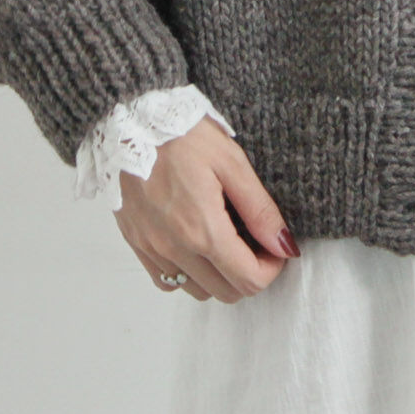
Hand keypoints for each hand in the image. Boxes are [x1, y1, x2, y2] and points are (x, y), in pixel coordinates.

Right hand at [115, 116, 299, 301]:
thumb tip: (284, 245)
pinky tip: (195, 245)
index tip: (274, 248)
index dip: (271, 269)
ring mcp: (152, 249)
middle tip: (254, 242)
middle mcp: (175, 248)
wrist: (129, 121)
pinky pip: (167, 281)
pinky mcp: (136, 244)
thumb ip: (260, 210)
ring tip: (225, 240)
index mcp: (203, 229)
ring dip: (219, 276)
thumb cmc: (182, 136)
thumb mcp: (232, 163)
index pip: (248, 280)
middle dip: (249, 273)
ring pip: (197, 291)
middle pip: (226, 292)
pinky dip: (187, 275)